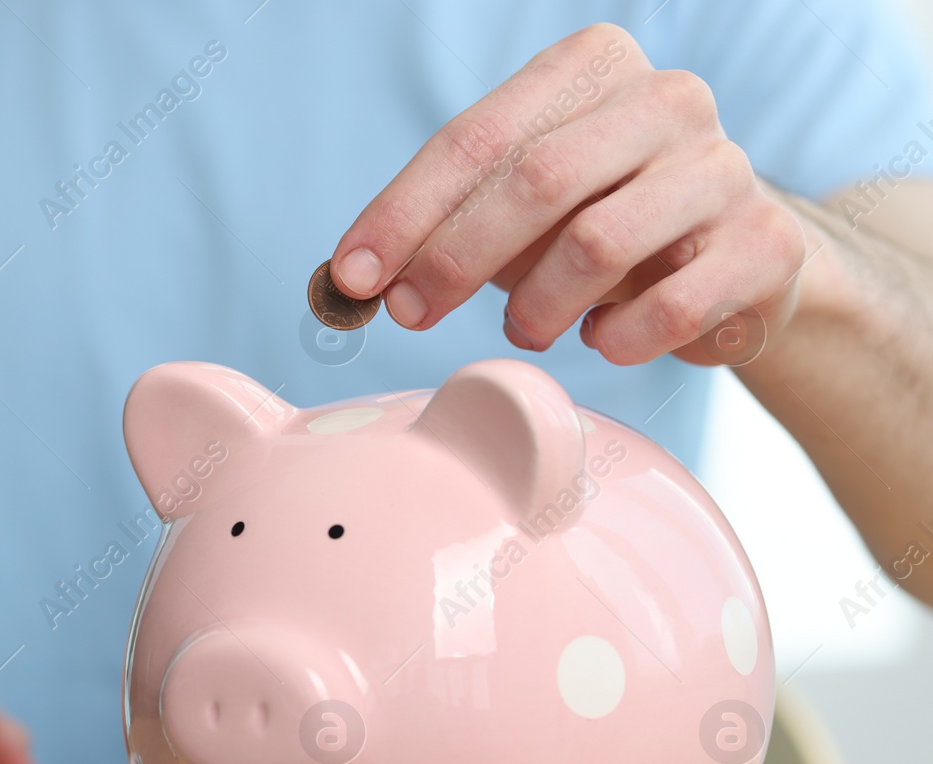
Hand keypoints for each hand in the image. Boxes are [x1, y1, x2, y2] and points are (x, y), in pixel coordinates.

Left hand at [330, 23, 805, 365]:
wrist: (739, 263)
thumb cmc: (602, 227)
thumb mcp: (521, 208)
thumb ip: (445, 223)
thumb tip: (353, 278)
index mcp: (593, 68)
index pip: (476, 137)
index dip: (403, 212)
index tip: (352, 276)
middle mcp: (668, 100)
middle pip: (534, 180)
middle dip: (454, 259)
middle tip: (412, 314)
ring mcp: (726, 169)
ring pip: (596, 244)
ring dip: (536, 308)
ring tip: (526, 329)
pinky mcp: (765, 245)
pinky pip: (665, 309)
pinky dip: (614, 339)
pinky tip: (602, 339)